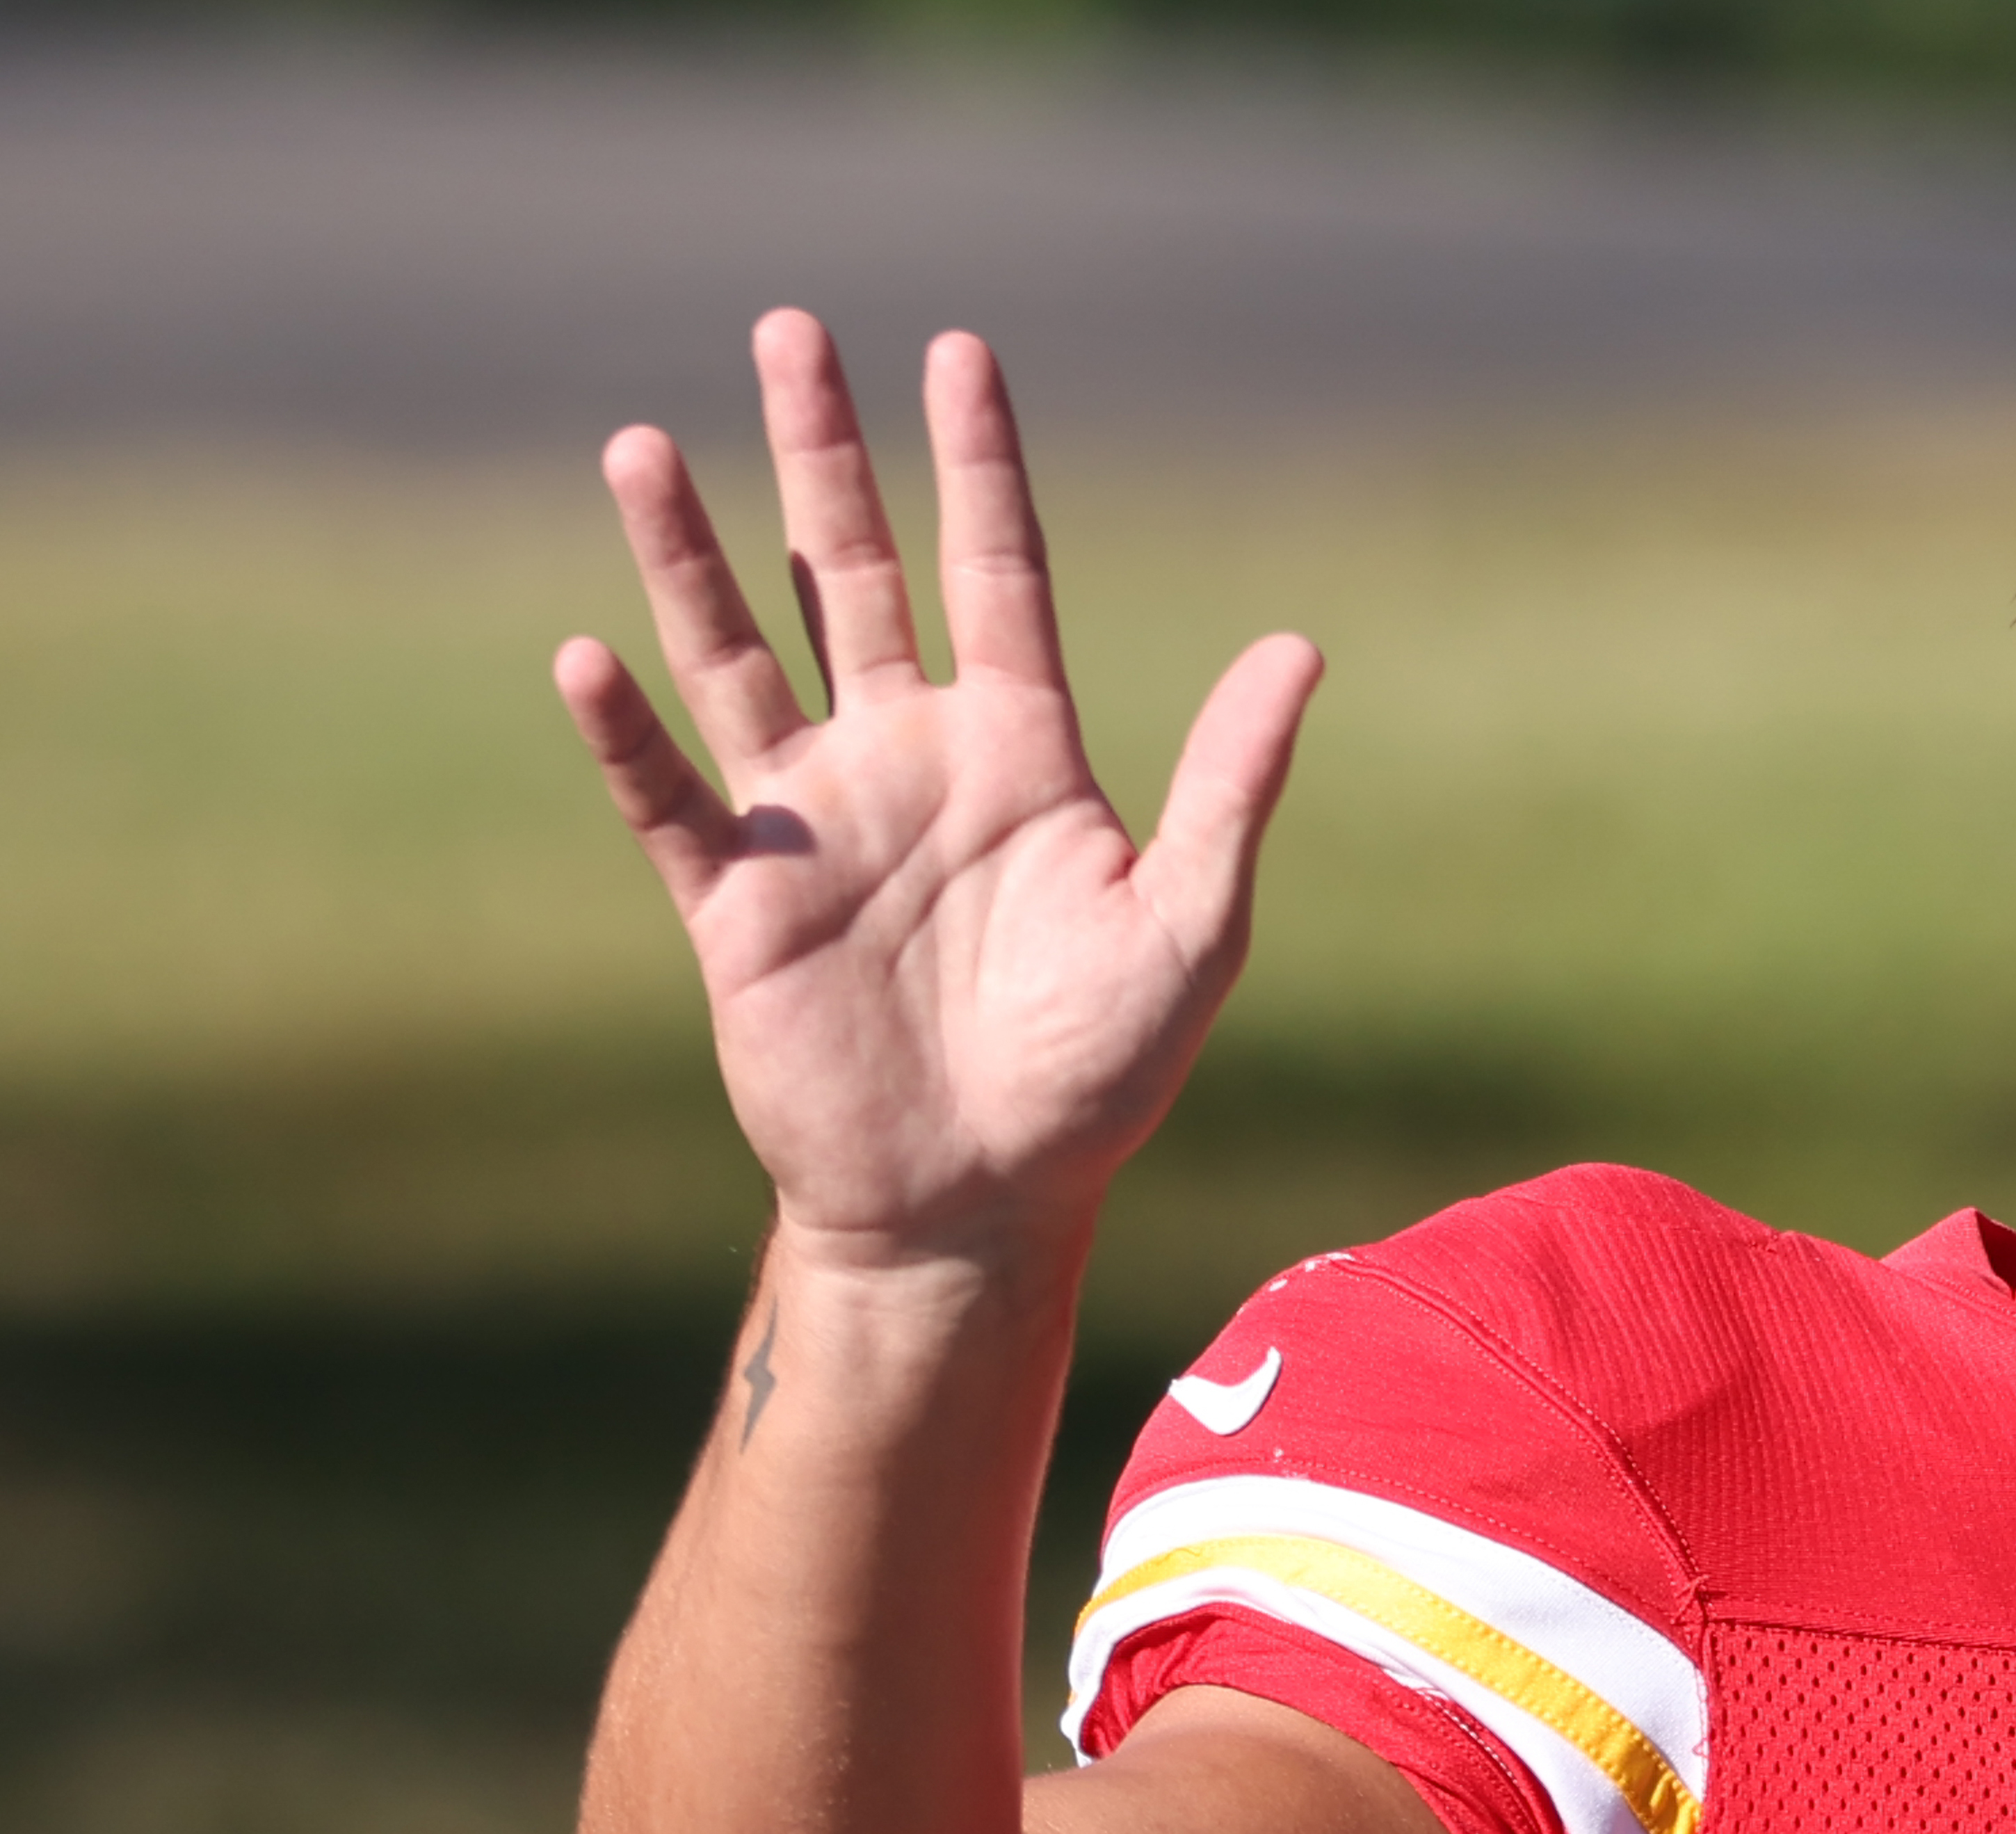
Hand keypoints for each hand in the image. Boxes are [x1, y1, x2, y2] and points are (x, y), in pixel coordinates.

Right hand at [555, 311, 1322, 1271]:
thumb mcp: (1190, 924)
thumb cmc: (1098, 1075)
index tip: (960, 354)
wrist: (983, 1198)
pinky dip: (627, 731)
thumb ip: (1231, 786)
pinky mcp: (735, 898)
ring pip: (740, 652)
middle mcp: (907, 759)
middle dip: (823, 455)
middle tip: (791, 328)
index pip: (997, 572)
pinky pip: (667, 796)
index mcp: (1019, 752)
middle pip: (854, 571)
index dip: (978, 466)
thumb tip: (1300, 649)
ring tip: (648, 444)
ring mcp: (813, 819)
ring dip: (692, 553)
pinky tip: (589, 655)